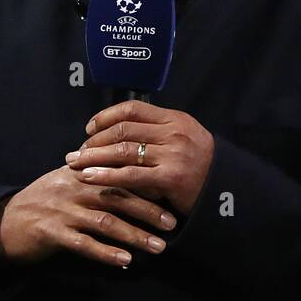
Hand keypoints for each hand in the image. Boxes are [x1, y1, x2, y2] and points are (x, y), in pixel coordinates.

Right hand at [0, 166, 177, 267]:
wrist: (6, 220)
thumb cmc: (44, 200)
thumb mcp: (68, 179)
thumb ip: (97, 173)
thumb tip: (134, 170)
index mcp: (82, 172)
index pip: (120, 174)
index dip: (147, 185)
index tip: (171, 194)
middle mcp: (75, 188)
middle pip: (119, 198)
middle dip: (148, 211)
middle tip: (172, 223)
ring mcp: (64, 211)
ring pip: (106, 222)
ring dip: (135, 235)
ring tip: (157, 246)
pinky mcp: (53, 233)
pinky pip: (85, 244)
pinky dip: (106, 253)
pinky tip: (125, 261)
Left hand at [65, 101, 213, 215]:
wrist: (225, 191)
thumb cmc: (200, 167)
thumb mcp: (185, 138)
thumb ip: (158, 131)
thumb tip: (118, 130)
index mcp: (176, 118)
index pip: (133, 109)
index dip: (106, 116)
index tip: (89, 128)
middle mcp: (174, 132)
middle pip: (123, 129)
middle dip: (94, 140)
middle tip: (77, 151)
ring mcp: (173, 154)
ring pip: (123, 150)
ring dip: (93, 157)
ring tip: (75, 164)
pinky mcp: (170, 177)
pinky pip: (130, 175)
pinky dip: (105, 176)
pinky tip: (89, 178)